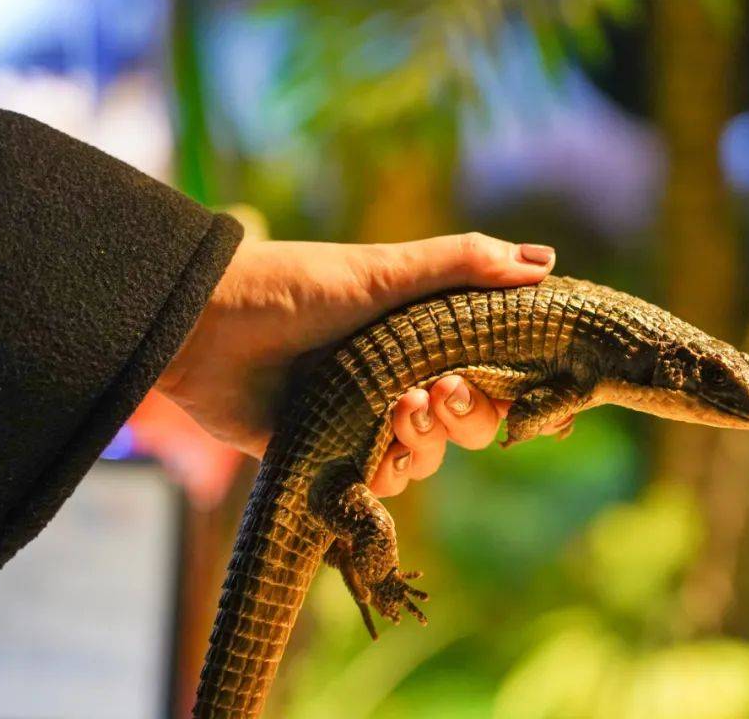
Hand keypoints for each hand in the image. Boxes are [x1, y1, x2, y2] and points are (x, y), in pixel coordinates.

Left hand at [155, 232, 555, 495]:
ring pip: (428, 458)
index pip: (492, 369)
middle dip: (468, 414)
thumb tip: (543, 262)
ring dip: (424, 443)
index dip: (514, 387)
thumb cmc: (296, 287)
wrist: (206, 328)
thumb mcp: (383, 271)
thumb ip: (462, 266)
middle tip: (439, 392)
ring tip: (396, 409)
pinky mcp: (331, 457)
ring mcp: (366, 420)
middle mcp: (402, 379)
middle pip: (470, 421)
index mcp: (422, 335)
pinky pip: (381, 486)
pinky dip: (385, 474)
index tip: (527, 392)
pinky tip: (373, 451)